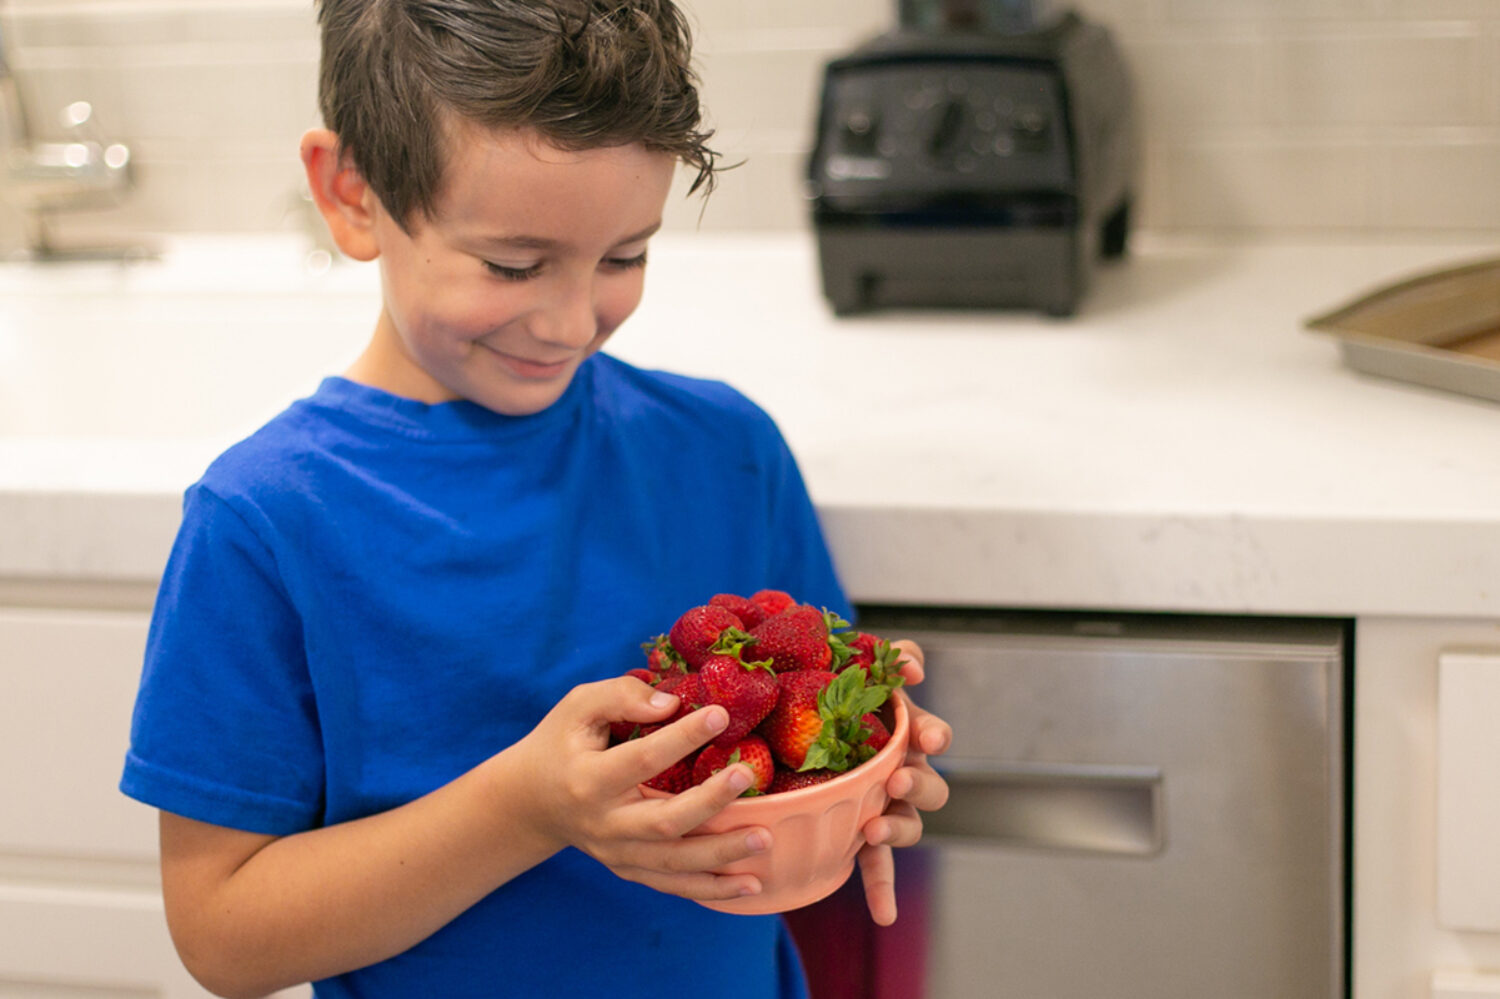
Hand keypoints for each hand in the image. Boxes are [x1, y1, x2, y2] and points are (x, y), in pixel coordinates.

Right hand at [510, 676, 771, 901]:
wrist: (531, 802)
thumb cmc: (563, 744)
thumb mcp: (579, 707)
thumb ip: (621, 696)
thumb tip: (671, 702)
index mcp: (588, 779)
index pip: (642, 759)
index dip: (683, 737)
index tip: (721, 715)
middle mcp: (604, 824)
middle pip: (664, 821)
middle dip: (709, 802)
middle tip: (746, 775)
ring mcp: (617, 854)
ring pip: (674, 863)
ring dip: (722, 854)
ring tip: (765, 838)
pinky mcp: (629, 870)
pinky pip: (674, 886)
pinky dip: (713, 890)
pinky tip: (751, 885)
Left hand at [856, 639, 950, 924]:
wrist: (796, 727)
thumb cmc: (837, 697)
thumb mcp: (859, 667)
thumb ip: (891, 656)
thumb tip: (912, 667)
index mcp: (903, 733)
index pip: (930, 732)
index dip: (933, 734)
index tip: (928, 738)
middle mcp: (904, 772)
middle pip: (929, 786)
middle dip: (918, 785)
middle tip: (895, 782)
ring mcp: (886, 808)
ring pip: (908, 825)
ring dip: (898, 830)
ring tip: (873, 830)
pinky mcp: (864, 838)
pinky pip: (878, 867)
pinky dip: (883, 891)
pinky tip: (884, 916)